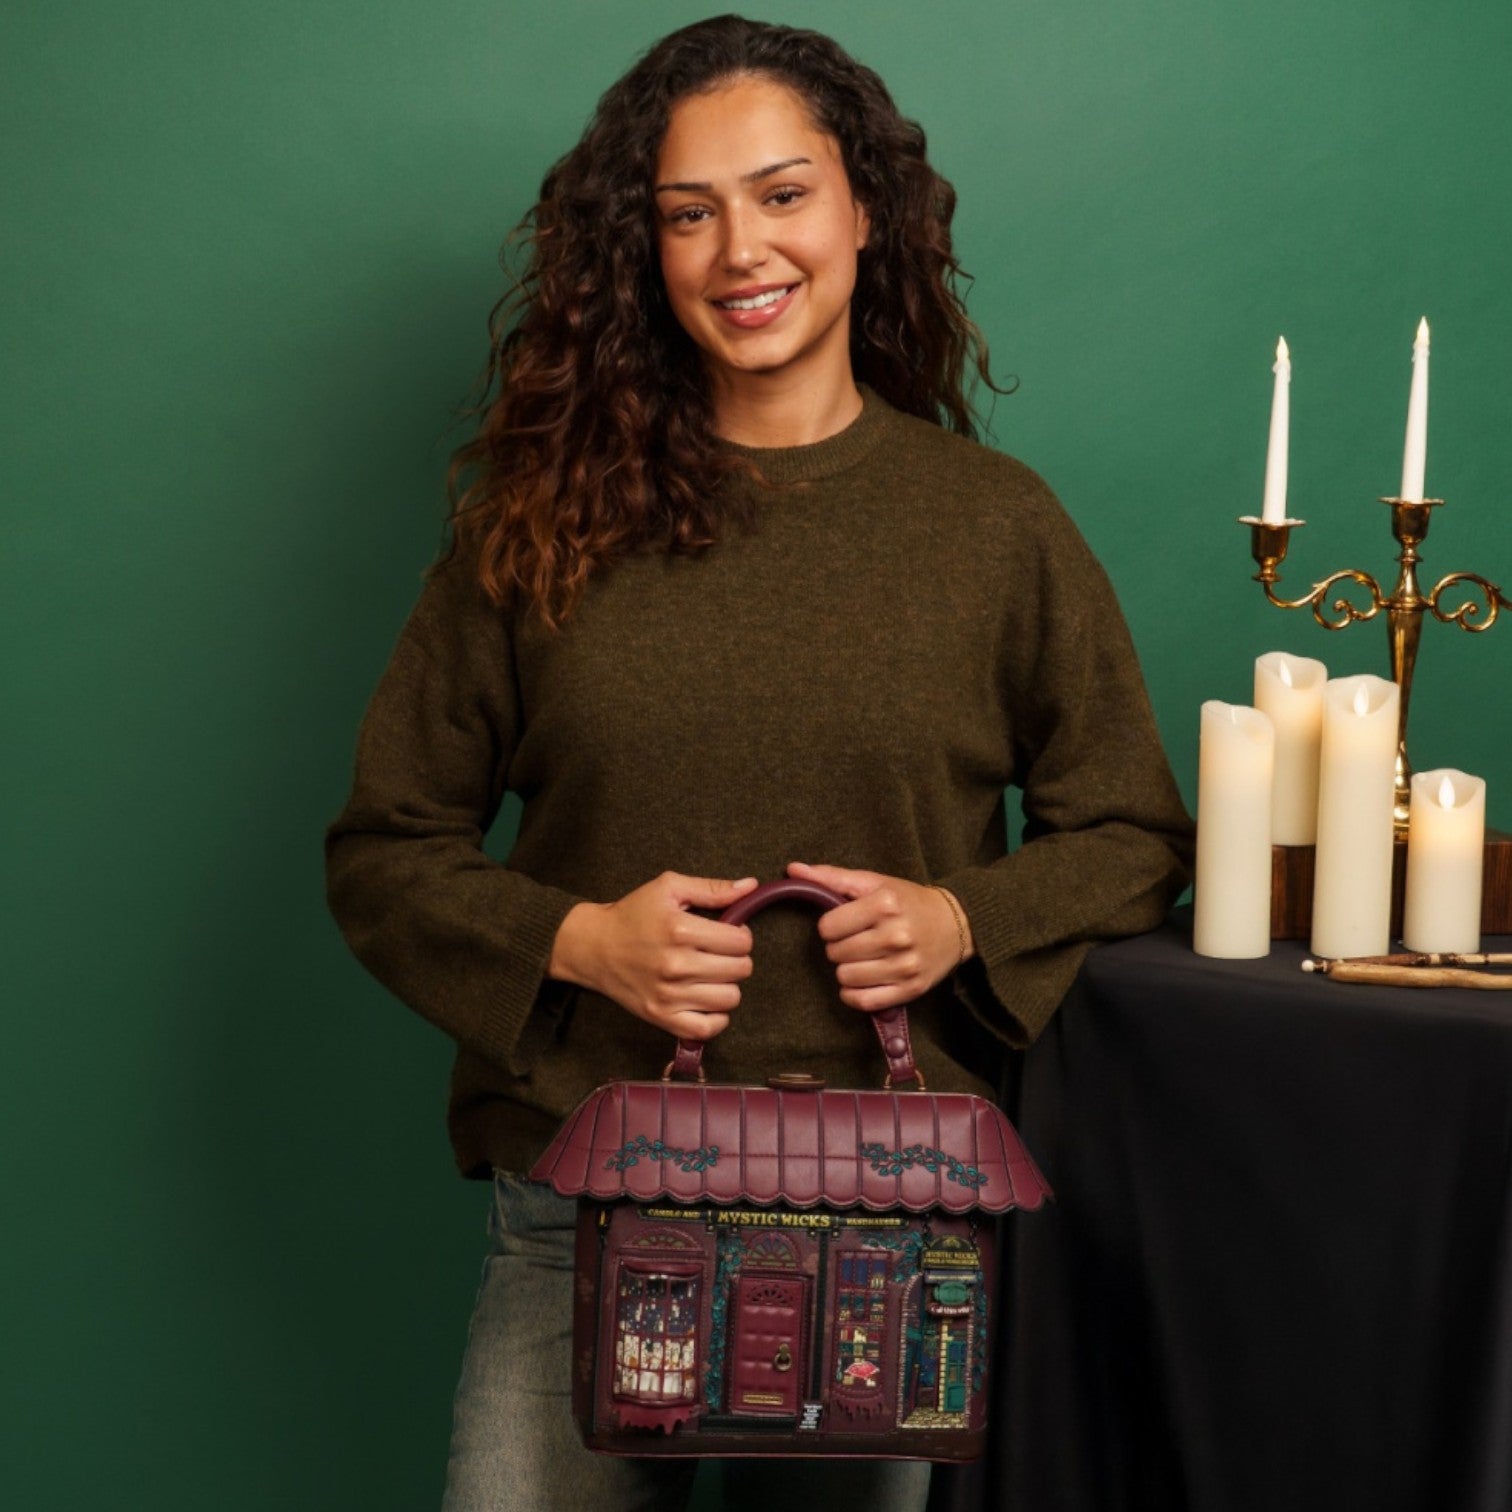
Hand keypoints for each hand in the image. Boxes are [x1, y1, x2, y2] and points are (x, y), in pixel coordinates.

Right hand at [548, 872, 757, 1040]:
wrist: (592, 947)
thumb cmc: (632, 914)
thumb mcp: (668, 888)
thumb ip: (712, 888)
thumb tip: (751, 886)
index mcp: (680, 929)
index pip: (741, 941)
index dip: (741, 935)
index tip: (728, 933)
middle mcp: (675, 965)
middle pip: (740, 970)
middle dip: (737, 958)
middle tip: (720, 953)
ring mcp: (668, 995)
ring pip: (730, 999)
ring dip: (727, 985)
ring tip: (712, 974)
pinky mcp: (661, 1017)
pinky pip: (707, 1029)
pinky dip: (716, 1017)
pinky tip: (708, 1000)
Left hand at [786, 861, 972, 1012]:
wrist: (955, 924)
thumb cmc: (907, 901)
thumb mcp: (874, 882)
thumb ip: (831, 877)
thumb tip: (792, 870)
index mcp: (885, 904)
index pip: (828, 927)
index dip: (830, 926)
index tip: (844, 923)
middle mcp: (896, 935)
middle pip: (836, 953)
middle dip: (839, 947)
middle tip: (856, 940)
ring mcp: (904, 965)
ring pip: (846, 978)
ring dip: (847, 970)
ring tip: (862, 958)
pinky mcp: (910, 989)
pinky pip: (864, 1001)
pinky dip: (854, 994)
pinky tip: (861, 981)